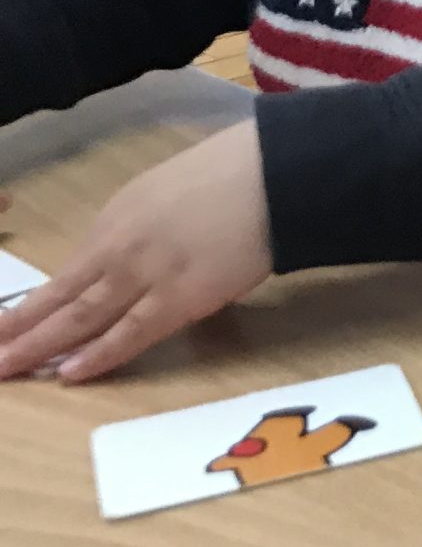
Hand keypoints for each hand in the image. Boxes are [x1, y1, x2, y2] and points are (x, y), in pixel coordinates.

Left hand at [0, 124, 273, 382]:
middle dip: (18, 330)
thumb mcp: (168, 193)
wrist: (271, 173)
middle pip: (59, 299)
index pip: (66, 274)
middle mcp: (117, 248)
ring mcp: (145, 275)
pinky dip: (99, 355)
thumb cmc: (233, 173)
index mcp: (116, 220)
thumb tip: (139, 263)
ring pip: (82, 318)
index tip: (6, 327)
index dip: (33, 306)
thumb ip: (146, 230)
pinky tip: (69, 373)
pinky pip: (133, 333)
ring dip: (40, 347)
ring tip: (7, 368)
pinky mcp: (180, 299)